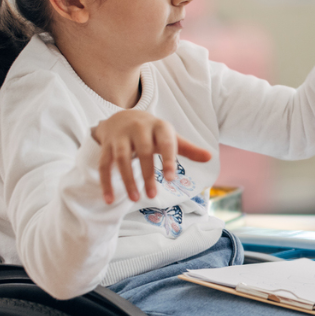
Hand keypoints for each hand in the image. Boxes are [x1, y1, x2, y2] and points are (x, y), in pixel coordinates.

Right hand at [91, 110, 211, 203]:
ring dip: (127, 180)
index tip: (171, 179)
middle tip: (152, 196)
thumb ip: (188, 149)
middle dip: (147, 174)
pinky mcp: (107, 145)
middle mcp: (138, 128)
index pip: (165, 143)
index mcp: (159, 127)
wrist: (123, 116)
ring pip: (121, 158)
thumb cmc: (153, 132)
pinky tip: (109, 199)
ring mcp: (121, 136)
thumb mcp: (171, 137)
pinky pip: (104, 164)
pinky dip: (106, 182)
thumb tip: (210, 157)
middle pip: (143, 152)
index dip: (168, 160)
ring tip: (134, 199)